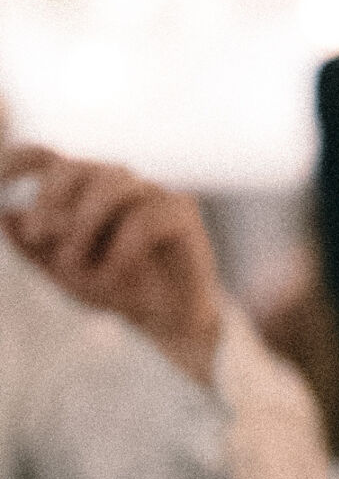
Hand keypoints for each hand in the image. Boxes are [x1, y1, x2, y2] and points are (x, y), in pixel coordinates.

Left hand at [2, 146, 222, 385]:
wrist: (169, 320)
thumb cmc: (118, 289)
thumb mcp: (64, 274)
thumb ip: (33, 249)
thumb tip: (4, 218)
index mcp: (82, 189)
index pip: (45, 158)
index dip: (18, 162)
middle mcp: (115, 181)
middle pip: (74, 167)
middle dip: (48, 200)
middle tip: (35, 236)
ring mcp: (150, 191)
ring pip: (110, 184)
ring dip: (83, 224)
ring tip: (73, 264)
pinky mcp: (181, 211)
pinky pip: (144, 218)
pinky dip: (121, 249)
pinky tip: (113, 274)